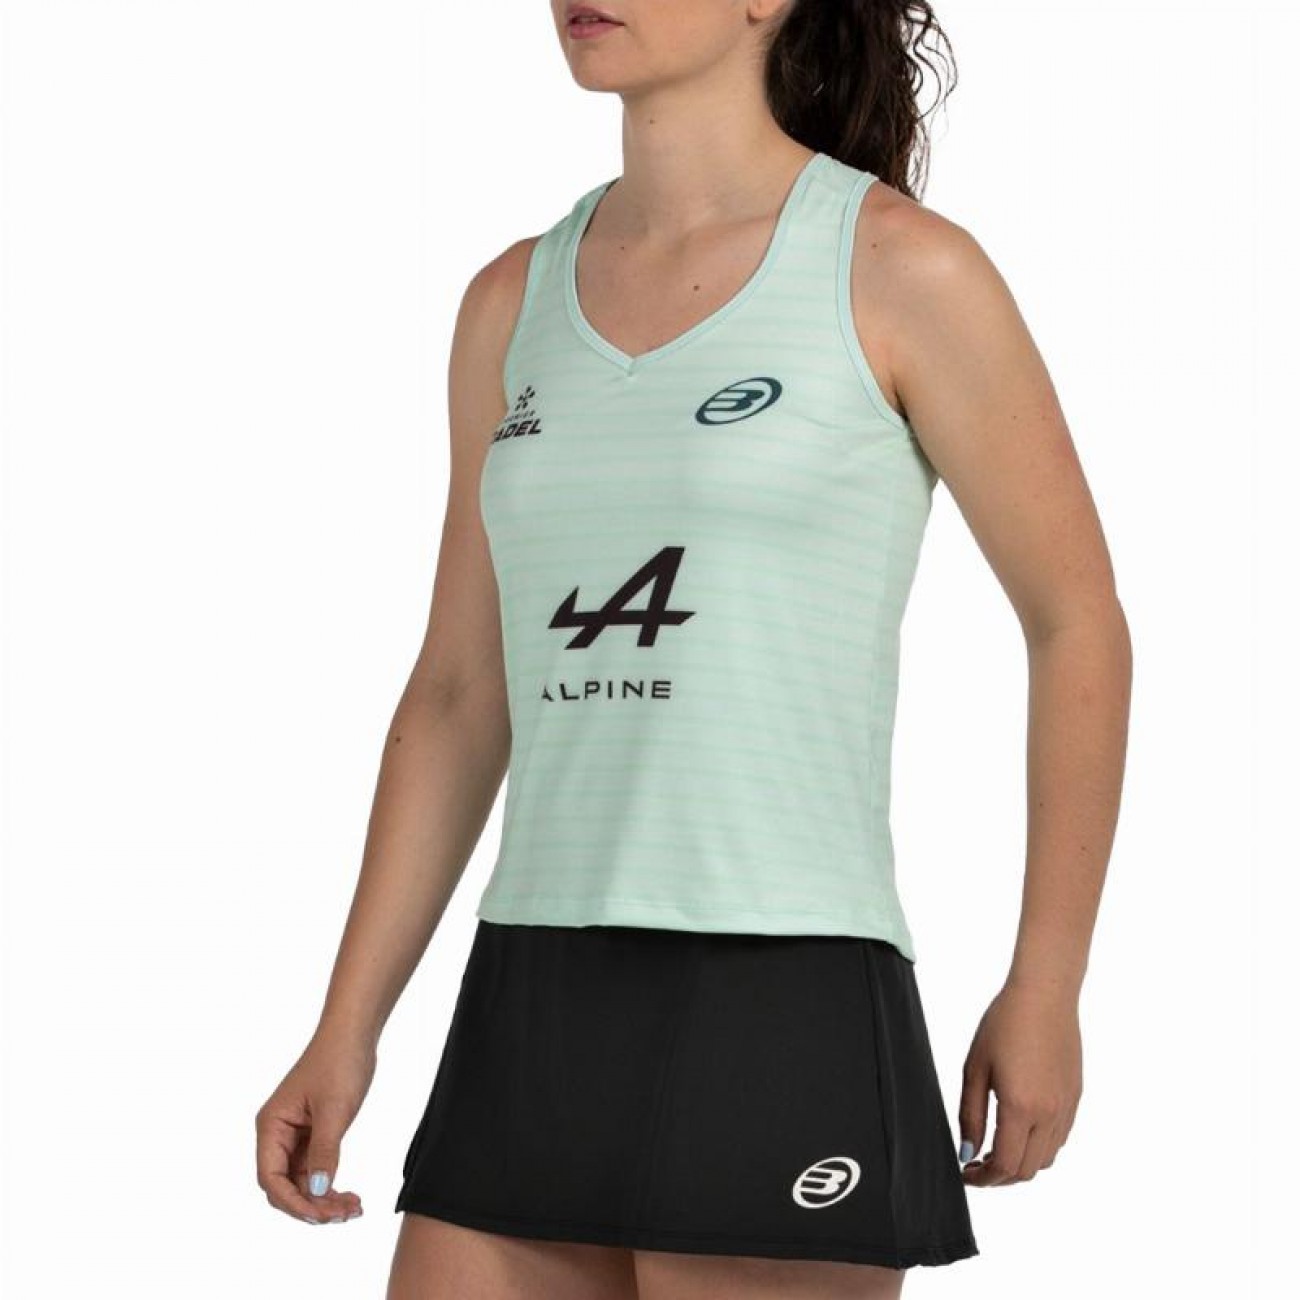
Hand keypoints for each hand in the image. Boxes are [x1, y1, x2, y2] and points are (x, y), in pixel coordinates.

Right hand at [255, 1030, 375, 1223]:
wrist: (353, 1035)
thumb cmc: (339, 1063)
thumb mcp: (334, 1110)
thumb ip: (325, 1152)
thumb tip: (317, 1193)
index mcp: (271, 1127)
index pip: (271, 1178)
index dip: (293, 1203)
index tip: (321, 1215)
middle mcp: (277, 1135)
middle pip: (285, 1187)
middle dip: (312, 1205)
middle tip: (345, 1214)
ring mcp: (295, 1136)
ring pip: (302, 1183)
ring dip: (324, 1200)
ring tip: (353, 1209)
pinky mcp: (313, 1135)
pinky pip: (316, 1171)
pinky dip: (331, 1185)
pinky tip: (350, 1196)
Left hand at [957, 980, 1081, 1186]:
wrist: (1044, 995)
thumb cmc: (1003, 1024)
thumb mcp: (975, 1068)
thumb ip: (970, 1114)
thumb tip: (967, 1151)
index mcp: (1021, 1107)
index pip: (1005, 1166)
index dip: (983, 1179)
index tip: (965, 1174)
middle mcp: (1050, 1114)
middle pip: (1027, 1170)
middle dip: (1000, 1177)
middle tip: (976, 1165)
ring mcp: (1067, 1108)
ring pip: (1046, 1159)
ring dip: (1020, 1163)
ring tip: (995, 1149)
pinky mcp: (1076, 1098)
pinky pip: (1059, 1138)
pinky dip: (1038, 1147)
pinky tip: (1018, 1129)